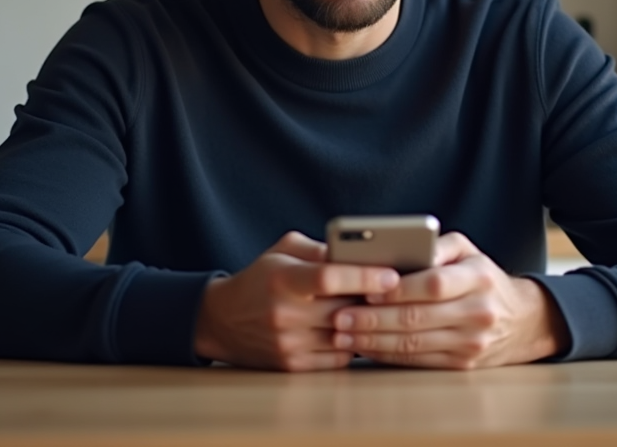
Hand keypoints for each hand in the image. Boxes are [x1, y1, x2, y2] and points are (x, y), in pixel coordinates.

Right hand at [193, 231, 399, 370]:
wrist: (222, 321)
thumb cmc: (261, 278)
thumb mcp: (283, 251)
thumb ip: (320, 249)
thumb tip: (360, 255)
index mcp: (284, 279)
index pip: (330, 277)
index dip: (365, 276)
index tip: (392, 275)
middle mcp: (285, 314)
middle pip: (345, 309)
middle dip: (373, 301)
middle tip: (394, 293)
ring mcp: (289, 344)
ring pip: (346, 337)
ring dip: (364, 326)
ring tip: (374, 311)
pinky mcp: (293, 366)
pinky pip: (338, 359)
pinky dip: (351, 345)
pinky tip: (354, 331)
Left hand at [330, 232, 570, 368]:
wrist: (522, 321)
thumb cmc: (481, 277)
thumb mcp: (468, 250)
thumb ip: (437, 246)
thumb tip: (403, 250)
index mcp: (478, 278)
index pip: (433, 284)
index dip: (397, 289)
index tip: (365, 288)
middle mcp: (478, 313)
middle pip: (416, 318)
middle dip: (372, 319)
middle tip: (339, 316)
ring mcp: (472, 344)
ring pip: (413, 344)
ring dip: (373, 341)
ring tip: (342, 334)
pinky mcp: (463, 366)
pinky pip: (418, 361)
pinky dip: (387, 355)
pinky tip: (364, 349)